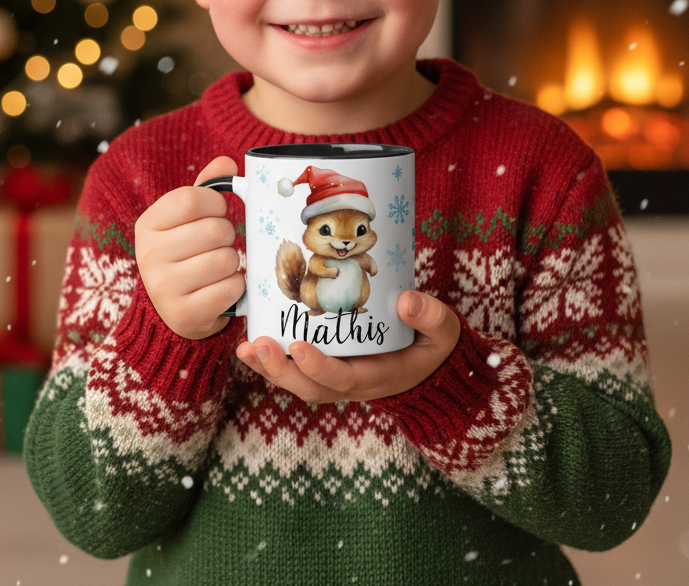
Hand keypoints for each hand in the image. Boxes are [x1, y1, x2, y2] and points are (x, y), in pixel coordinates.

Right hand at [134, 156, 243, 339]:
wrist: (174, 309)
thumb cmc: (186, 253)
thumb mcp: (188, 218)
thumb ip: (206, 187)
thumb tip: (226, 163)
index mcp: (147, 225)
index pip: (191, 199)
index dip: (216, 203)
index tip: (217, 212)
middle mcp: (149, 256)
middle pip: (214, 230)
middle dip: (227, 235)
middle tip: (218, 244)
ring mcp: (164, 288)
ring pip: (226, 259)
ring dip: (232, 262)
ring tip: (218, 267)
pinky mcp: (185, 315)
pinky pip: (231, 288)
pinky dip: (236, 286)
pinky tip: (221, 288)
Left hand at [235, 291, 460, 402]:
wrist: (430, 366)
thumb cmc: (434, 346)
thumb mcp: (444, 332)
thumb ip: (431, 317)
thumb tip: (407, 301)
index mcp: (377, 377)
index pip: (342, 379)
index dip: (318, 367)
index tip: (297, 347)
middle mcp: (350, 384)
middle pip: (309, 387)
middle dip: (280, 369)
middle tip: (257, 344)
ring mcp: (335, 378)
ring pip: (297, 381)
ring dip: (268, 367)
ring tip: (245, 346)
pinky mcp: (326, 366)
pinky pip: (295, 369)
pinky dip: (271, 360)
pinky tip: (249, 343)